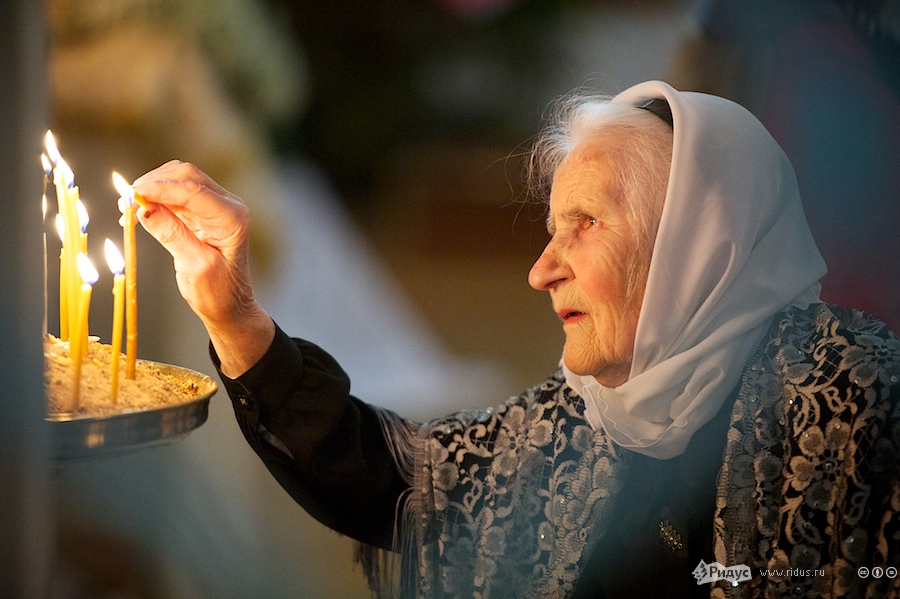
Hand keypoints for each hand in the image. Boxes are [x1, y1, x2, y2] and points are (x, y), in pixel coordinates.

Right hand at [133, 161, 273, 376]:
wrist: (229, 305)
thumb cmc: (218, 293)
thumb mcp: (195, 266)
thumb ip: (172, 234)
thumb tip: (143, 208)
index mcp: (232, 218)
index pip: (194, 190)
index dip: (160, 188)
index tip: (131, 194)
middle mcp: (227, 206)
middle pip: (186, 176)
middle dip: (154, 183)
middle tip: (125, 201)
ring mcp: (214, 207)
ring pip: (178, 181)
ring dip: (151, 188)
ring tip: (127, 208)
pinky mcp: (200, 212)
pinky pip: (174, 195)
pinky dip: (154, 198)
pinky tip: (136, 212)